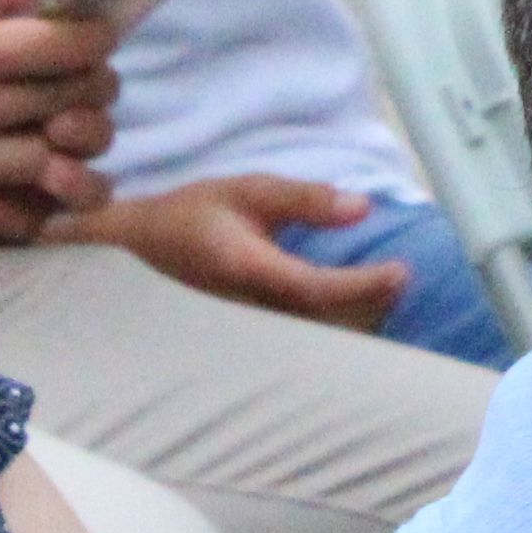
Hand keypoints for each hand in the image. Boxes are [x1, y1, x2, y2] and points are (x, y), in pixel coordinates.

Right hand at [0, 0, 121, 227]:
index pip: (70, 49)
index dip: (98, 33)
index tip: (93, 23)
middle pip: (73, 105)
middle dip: (93, 82)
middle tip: (85, 66)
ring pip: (50, 161)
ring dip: (67, 137)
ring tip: (61, 113)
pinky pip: (6, 198)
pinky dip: (28, 181)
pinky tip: (21, 153)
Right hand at [66, 174, 406, 328]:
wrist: (130, 253)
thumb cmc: (190, 216)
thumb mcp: (246, 190)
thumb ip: (304, 199)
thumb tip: (363, 207)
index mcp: (247, 270)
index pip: (317, 288)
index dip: (363, 285)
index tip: (401, 272)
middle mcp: (248, 312)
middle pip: (323, 327)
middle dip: (369, 309)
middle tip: (398, 282)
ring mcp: (245, 332)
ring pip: (311, 341)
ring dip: (353, 322)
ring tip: (382, 294)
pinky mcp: (245, 341)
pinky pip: (297, 341)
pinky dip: (329, 327)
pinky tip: (349, 310)